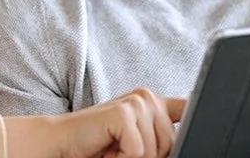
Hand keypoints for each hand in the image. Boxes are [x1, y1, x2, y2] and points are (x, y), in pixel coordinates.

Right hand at [53, 88, 185, 157]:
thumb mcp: (136, 142)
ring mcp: (136, 102)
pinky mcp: (124, 113)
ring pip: (155, 151)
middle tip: (121, 151)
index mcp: (153, 102)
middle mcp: (147, 97)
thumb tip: (186, 143)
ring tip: (113, 150)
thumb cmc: (96, 145)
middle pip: (171, 144)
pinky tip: (106, 149)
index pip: (188, 110)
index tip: (180, 137)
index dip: (188, 129)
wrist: (61, 143)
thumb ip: (159, 138)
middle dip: (147, 157)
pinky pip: (138, 153)